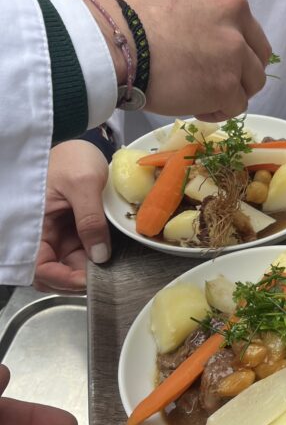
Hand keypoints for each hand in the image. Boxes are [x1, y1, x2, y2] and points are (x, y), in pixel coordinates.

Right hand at [35, 140, 109, 292]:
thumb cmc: (74, 158)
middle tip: (106, 277)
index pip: (39, 267)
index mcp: (35, 225)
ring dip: (89, 271)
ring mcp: (61, 234)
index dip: (61, 279)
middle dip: (78, 279)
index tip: (87, 280)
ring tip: (112, 267)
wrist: (83, 144)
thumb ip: (90, 220)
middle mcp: (46, 234)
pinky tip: (112, 257)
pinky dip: (96, 259)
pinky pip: (83, 253)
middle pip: (55, 272)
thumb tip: (99, 256)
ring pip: (71, 266)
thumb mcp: (84, 185)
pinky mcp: (76, 231)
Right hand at [96, 0, 272, 119]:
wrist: (109, 44)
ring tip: (201, 95)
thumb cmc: (124, 20)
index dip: (227, 43)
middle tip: (212, 79)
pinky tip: (196, 106)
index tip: (205, 54)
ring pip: (252, 80)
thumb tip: (204, 35)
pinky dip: (219, 110)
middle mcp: (234, 10)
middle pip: (256, 50)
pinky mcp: (227, 83)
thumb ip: (198, 9)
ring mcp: (234, 49)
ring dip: (231, 90)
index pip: (240, 21)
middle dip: (239, 68)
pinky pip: (237, 104)